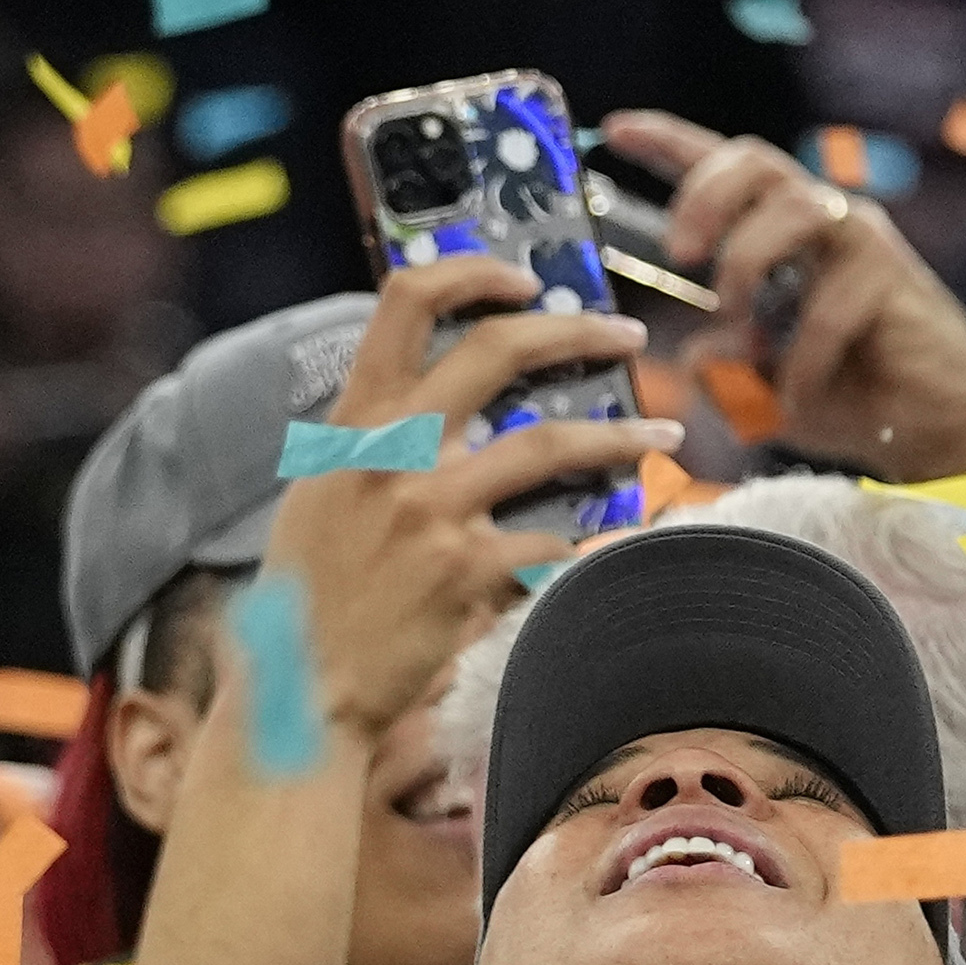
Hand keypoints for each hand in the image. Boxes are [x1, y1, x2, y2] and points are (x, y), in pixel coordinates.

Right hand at [268, 258, 674, 742]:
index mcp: (355, 423)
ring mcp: (433, 510)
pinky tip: (607, 546)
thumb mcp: (321, 495)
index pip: (406, 303)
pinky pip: (552, 541)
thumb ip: (375, 444)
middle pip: (499, 350)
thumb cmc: (311, 597)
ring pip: (550, 442)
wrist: (301, 691)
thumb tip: (448, 409)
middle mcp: (394, 452)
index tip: (522, 279)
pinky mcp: (468, 571)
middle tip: (625, 336)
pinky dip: (583, 542)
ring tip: (663, 434)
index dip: (472, 273)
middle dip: (577, 330)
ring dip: (620, 435)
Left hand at [598, 111, 965, 478]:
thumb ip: (722, 364)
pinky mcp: (895, 279)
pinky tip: (796, 396)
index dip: (668, 142)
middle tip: (679, 251)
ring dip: (749, 261)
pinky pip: (829, 305)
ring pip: (796, 208)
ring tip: (736, 316)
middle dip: (705, 193)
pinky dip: (800, 357)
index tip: (616, 128)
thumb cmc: (846, 397)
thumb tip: (696, 349)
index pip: (725, 169)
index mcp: (781, 233)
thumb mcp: (760, 387)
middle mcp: (823, 221)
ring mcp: (863, 243)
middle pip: (756, 159)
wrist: (931, 432)